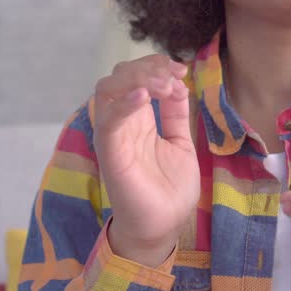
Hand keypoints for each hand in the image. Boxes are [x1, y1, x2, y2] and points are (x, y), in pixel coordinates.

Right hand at [93, 55, 199, 266]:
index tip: (181, 69)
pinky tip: (146, 96)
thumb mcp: (180, 143)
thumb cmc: (169, 187)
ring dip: (138, 78)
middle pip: (120, 75)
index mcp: (138, 119)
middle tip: (175, 74)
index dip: (157, 65)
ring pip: (108, 88)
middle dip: (148, 66)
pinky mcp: (109, 152)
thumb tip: (179, 86)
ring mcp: (113, 136)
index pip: (137, 77)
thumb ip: (175, 116)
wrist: (163, 225)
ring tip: (165, 85)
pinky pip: (108, 120)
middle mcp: (122, 122)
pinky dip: (124, 103)